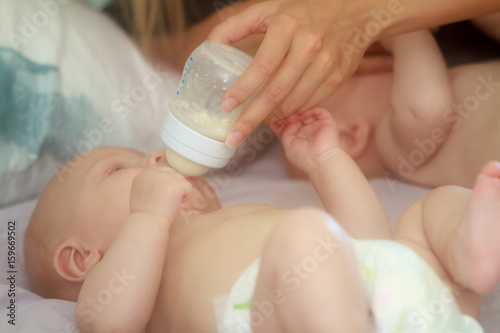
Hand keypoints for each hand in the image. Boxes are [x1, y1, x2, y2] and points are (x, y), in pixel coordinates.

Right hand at [129, 166, 191, 219]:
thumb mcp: (146, 192)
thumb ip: (156, 183)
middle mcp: (153, 172)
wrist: (147, 223)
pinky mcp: (175, 183)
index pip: (163, 171)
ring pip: (182, 179)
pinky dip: (185, 197)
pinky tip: (175, 204)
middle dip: (174, 187)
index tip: (161, 197)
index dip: (167, 184)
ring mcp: (164, 176)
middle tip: (165, 201)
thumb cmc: (147, 214)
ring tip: (169, 203)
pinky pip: (188, 187)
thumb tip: (173, 181)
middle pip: (173, 173)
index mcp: (143, 174)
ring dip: (180, 192)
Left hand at [208, 0, 380, 147]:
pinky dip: (290, 112)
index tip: (227, 106)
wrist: (357, 11)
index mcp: (287, 26)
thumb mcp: (270, 8)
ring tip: (252, 126)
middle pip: (276, 92)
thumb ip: (236, 25)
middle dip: (251, 119)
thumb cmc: (306, 10)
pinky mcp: (337, 78)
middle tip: (234, 137)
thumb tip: (209, 46)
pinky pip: (308, 103)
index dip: (243, 89)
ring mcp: (325, 65)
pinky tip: (277, 114)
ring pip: (292, 102)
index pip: (262, 65)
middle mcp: (308, 47)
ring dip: (270, 118)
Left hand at [277, 106, 340, 174]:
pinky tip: (302, 114)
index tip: (275, 118)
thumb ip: (284, 131)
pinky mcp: (327, 122)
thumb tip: (286, 121)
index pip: (290, 124)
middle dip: (289, 114)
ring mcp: (317, 125)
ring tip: (292, 116)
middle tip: (283, 114)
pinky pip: (318, 110)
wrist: (320, 161)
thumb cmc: (306, 159)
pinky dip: (310, 109)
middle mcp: (308, 130)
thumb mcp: (288, 145)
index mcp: (300, 137)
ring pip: (307, 111)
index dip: (283, 120)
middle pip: (297, 116)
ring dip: (298, 111)